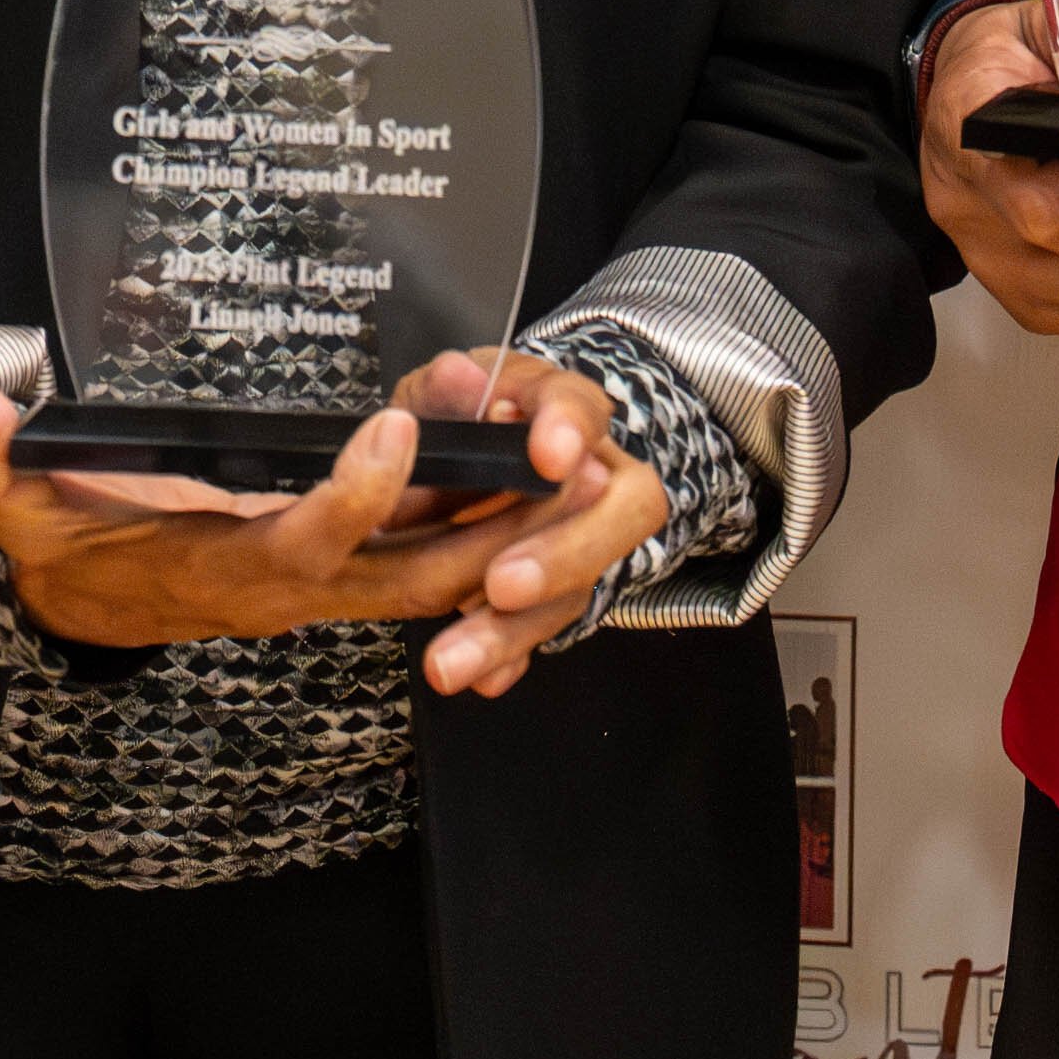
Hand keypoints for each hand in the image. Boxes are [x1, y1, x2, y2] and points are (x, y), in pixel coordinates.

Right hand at [0, 388, 534, 657]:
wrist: (88, 603)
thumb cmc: (62, 545)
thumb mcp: (14, 508)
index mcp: (223, 573)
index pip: (302, 547)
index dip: (353, 500)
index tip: (390, 427)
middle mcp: (290, 594)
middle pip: (409, 582)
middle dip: (486, 540)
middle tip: (553, 471)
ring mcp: (326, 591)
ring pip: (438, 578)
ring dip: (508, 537)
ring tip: (577, 468)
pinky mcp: (345, 574)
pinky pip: (432, 563)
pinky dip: (486, 530)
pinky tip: (540, 480)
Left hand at [387, 347, 670, 697]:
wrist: (466, 465)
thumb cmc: (456, 420)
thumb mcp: (438, 392)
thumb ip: (444, 389)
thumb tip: (465, 380)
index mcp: (559, 410)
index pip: (584, 407)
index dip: (569, 429)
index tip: (548, 455)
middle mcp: (592, 475)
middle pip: (620, 513)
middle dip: (563, 553)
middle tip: (502, 583)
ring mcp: (581, 539)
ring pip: (580, 586)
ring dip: (518, 628)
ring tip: (452, 661)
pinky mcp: (555, 594)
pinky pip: (545, 630)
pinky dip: (510, 656)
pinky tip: (480, 678)